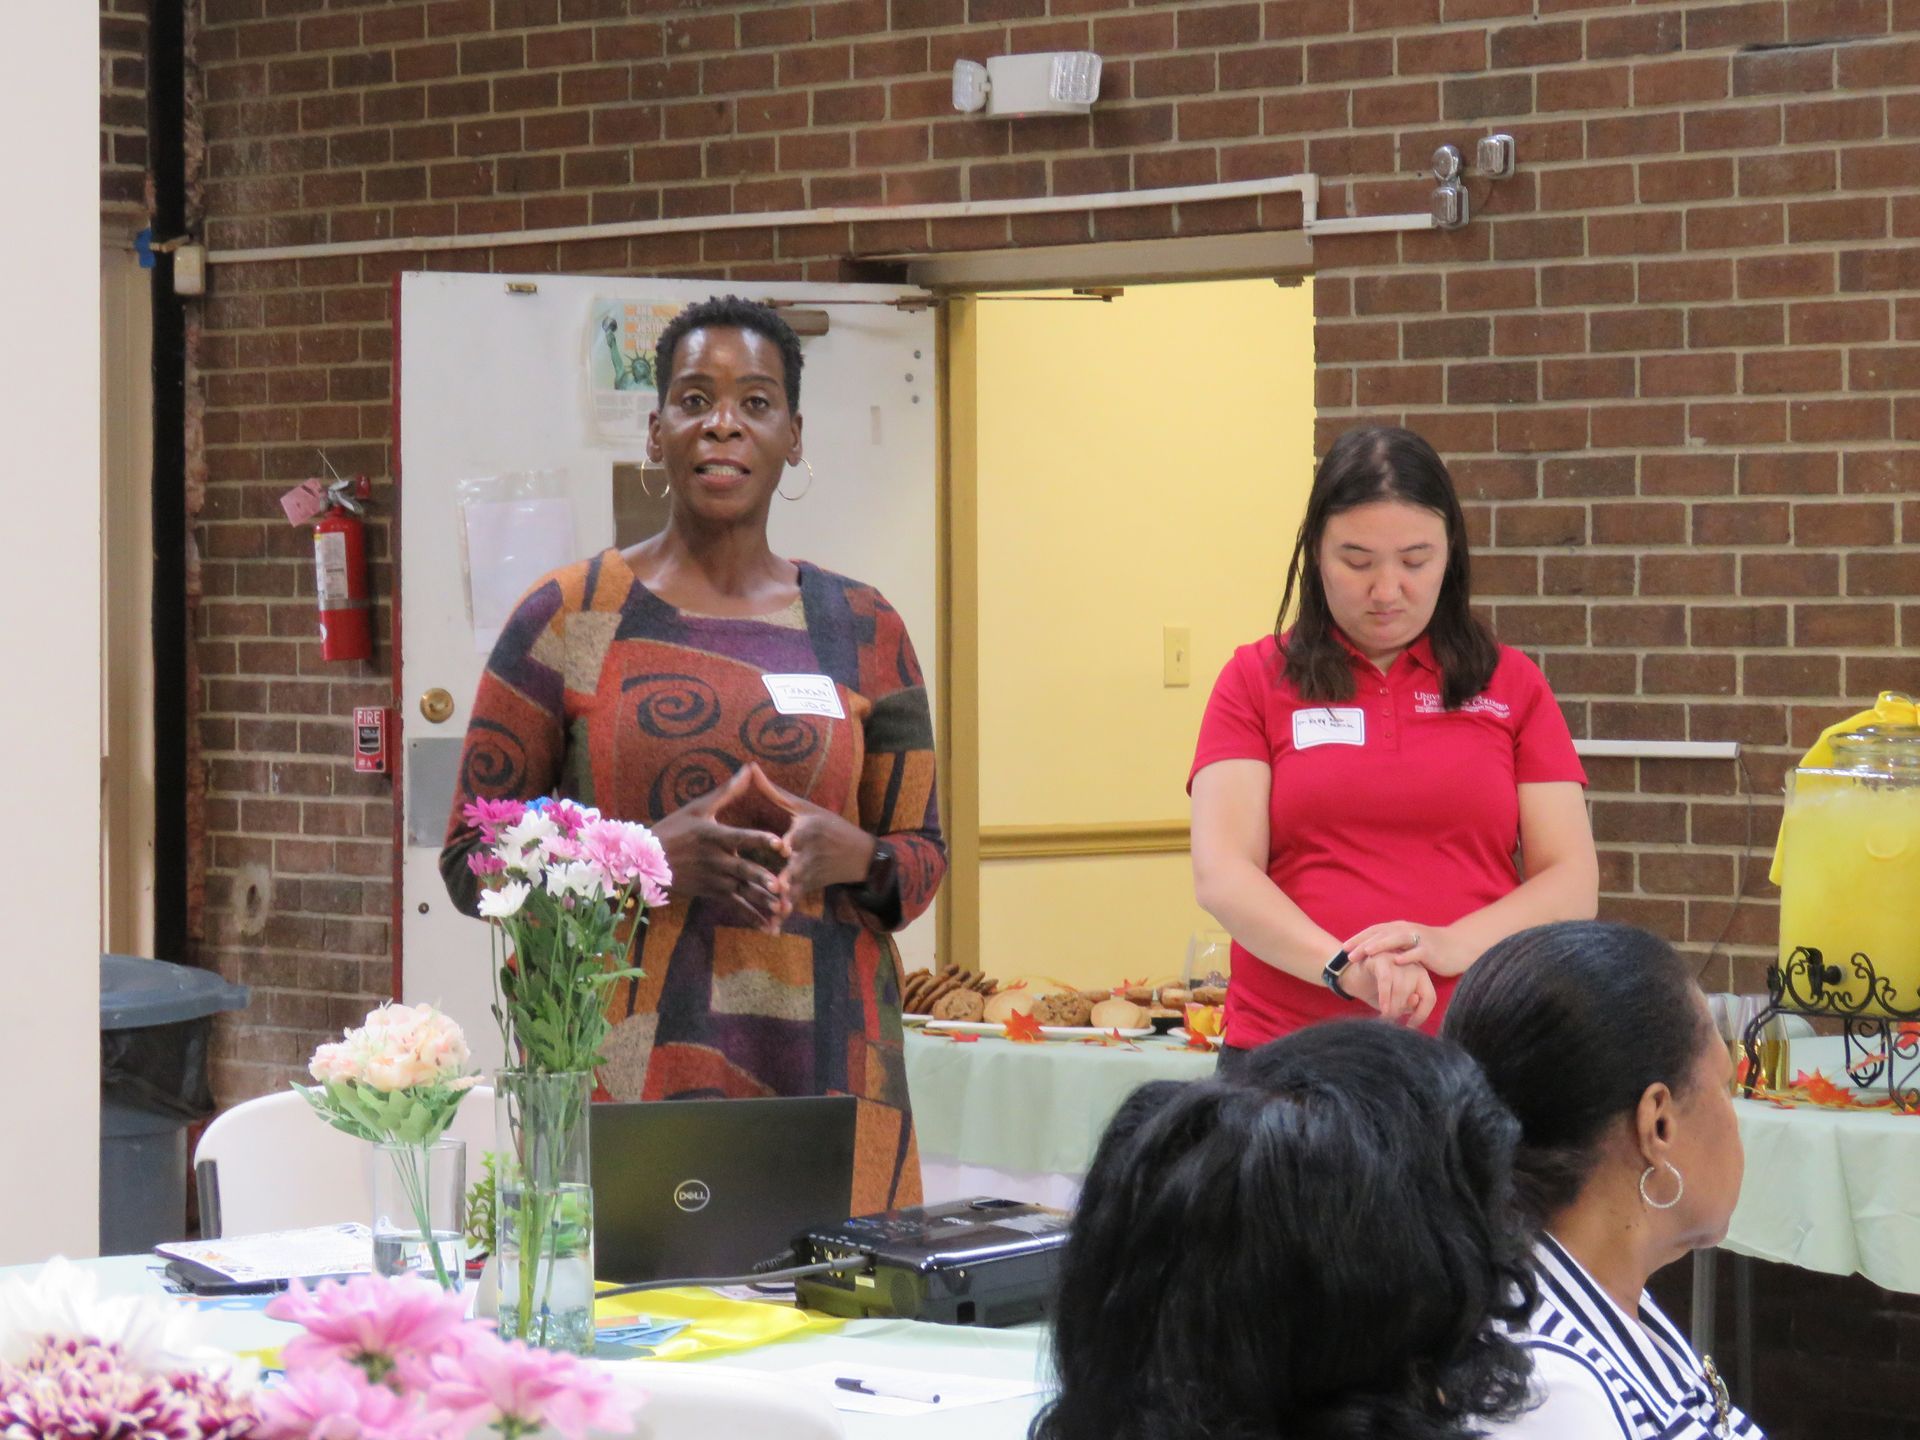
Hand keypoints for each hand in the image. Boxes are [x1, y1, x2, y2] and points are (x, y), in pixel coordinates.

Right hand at [649, 765, 787, 931]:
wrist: (645, 861)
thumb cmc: (673, 829)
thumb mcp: (698, 808)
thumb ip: (727, 791)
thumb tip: (749, 768)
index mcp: (714, 836)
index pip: (741, 837)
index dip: (760, 839)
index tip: (779, 843)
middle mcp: (715, 859)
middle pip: (743, 869)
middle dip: (762, 878)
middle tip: (781, 885)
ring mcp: (713, 879)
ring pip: (742, 891)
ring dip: (762, 901)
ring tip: (781, 910)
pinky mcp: (712, 893)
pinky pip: (735, 906)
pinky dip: (752, 917)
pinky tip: (770, 927)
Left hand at [745, 764, 877, 903]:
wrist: (860, 855)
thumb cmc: (828, 825)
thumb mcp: (804, 807)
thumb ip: (773, 792)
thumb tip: (749, 767)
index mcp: (809, 831)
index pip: (800, 836)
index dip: (791, 842)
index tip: (784, 848)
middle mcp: (810, 854)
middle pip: (797, 867)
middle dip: (787, 878)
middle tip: (776, 887)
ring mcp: (810, 873)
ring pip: (794, 888)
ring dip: (783, 901)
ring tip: (773, 914)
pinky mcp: (807, 887)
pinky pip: (793, 901)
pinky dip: (783, 915)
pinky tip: (771, 929)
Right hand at [1336, 952, 1436, 1027]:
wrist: (1351, 974)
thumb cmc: (1378, 989)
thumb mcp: (1396, 1000)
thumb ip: (1408, 1004)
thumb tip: (1414, 1001)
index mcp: (1422, 976)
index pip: (1430, 997)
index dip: (1421, 1015)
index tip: (1409, 1026)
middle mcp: (1413, 966)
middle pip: (1414, 993)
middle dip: (1401, 1011)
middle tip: (1390, 1021)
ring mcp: (1397, 960)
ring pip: (1401, 988)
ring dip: (1393, 1007)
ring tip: (1385, 1016)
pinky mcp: (1381, 958)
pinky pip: (1386, 980)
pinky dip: (1385, 996)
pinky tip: (1382, 1008)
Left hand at [1344, 921, 1469, 978]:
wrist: (1458, 947)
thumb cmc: (1429, 949)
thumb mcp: (1406, 945)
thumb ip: (1390, 946)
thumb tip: (1368, 954)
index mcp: (1398, 929)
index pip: (1374, 931)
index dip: (1358, 938)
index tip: (1343, 949)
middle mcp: (1406, 930)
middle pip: (1381, 934)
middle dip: (1364, 943)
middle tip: (1348, 954)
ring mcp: (1419, 938)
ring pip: (1396, 939)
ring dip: (1381, 945)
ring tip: (1367, 953)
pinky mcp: (1431, 949)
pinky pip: (1417, 952)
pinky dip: (1406, 955)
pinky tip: (1395, 961)